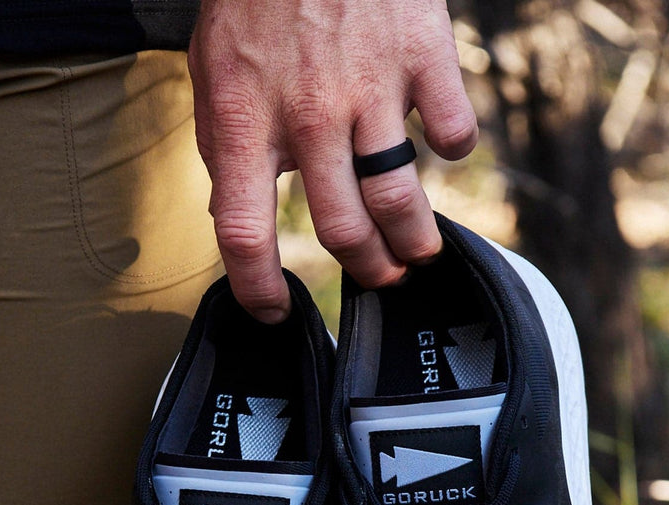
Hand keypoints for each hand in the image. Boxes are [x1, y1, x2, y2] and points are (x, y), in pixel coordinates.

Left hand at [188, 0, 477, 321]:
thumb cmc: (256, 1)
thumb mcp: (215, 74)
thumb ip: (227, 150)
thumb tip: (231, 222)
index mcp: (247, 120)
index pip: (244, 232)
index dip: (257, 288)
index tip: (274, 310)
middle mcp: (310, 115)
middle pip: (341, 230)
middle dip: (364, 269)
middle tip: (378, 275)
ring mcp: (370, 89)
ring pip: (400, 199)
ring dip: (415, 241)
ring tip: (418, 252)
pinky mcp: (422, 58)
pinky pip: (453, 133)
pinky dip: (454, 150)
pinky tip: (442, 147)